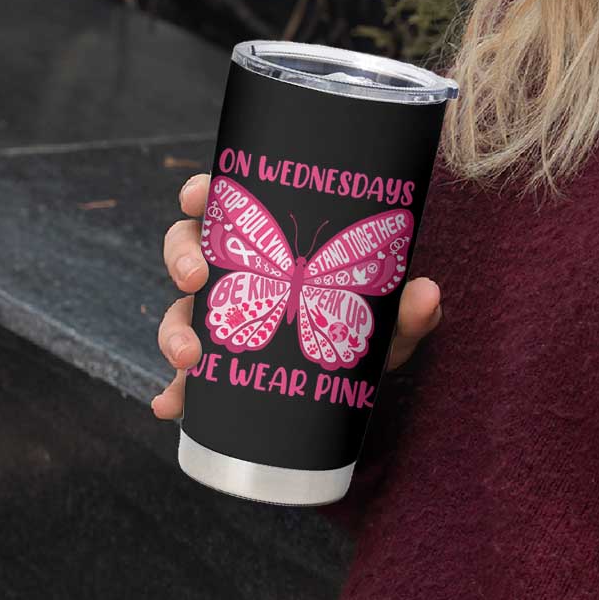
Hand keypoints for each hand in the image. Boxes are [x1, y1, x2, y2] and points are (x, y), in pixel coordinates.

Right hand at [150, 173, 442, 418]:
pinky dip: (173, 391)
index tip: (199, 196)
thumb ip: (408, 307)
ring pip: (179, 310)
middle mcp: (239, 273)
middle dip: (181, 259)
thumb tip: (427, 293)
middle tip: (196, 279)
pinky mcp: (220, 365)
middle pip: (188, 249)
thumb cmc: (368, 323)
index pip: (227, 205)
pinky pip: (186, 377)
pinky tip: (171, 406)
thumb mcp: (388, 316)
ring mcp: (225, 318)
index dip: (203, 193)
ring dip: (173, 330)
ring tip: (189, 358)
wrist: (356, 374)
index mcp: (270, 242)